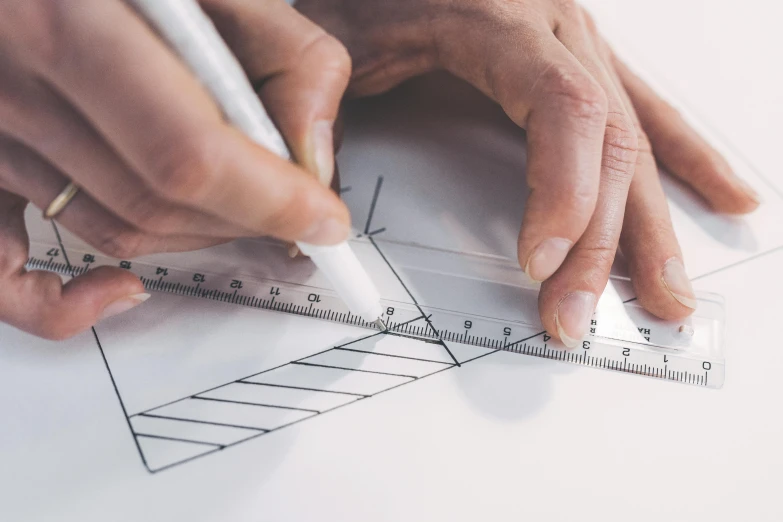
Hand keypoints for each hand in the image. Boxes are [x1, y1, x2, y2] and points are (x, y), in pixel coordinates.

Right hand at [0, 0, 350, 338]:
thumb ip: (283, 55)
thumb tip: (315, 156)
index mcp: (69, 18)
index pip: (189, 154)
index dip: (271, 200)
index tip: (324, 219)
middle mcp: (10, 82)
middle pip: (156, 202)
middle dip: (248, 217)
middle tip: (295, 205)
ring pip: (111, 230)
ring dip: (197, 235)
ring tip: (239, 205)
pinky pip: (5, 273)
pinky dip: (64, 305)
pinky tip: (123, 291)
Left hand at [298, 0, 760, 345]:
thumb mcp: (324, 35)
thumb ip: (313, 101)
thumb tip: (315, 186)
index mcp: (500, 14)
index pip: (562, 109)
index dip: (563, 193)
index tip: (539, 265)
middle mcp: (553, 21)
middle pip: (605, 139)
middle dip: (599, 241)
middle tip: (575, 315)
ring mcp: (571, 38)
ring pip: (632, 134)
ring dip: (651, 222)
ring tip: (667, 292)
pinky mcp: (570, 56)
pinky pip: (635, 109)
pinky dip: (677, 157)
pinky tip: (716, 192)